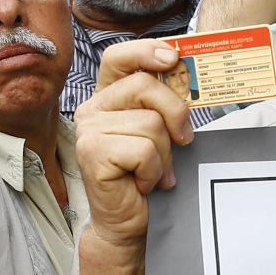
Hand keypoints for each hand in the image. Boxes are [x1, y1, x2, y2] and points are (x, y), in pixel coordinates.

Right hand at [73, 38, 191, 251]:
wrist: (128, 223)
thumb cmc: (147, 177)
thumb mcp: (161, 132)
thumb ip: (164, 104)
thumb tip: (188, 71)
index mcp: (108, 98)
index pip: (118, 57)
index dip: (145, 51)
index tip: (174, 58)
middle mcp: (92, 109)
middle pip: (144, 85)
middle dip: (175, 113)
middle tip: (182, 141)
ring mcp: (88, 130)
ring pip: (149, 123)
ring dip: (164, 154)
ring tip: (154, 172)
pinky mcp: (91, 152)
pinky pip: (143, 149)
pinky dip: (154, 170)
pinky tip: (143, 183)